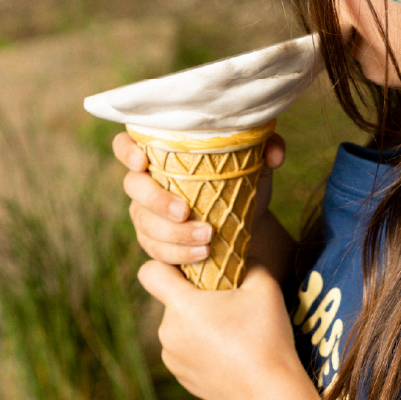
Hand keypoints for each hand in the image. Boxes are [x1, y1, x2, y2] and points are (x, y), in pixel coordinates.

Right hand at [114, 130, 286, 269]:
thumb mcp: (256, 161)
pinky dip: (179, 254)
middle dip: (156, 200)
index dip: (126, 151)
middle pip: (132, 187)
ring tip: (207, 238)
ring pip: (144, 223)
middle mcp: (146, 182)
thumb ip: (267, 147)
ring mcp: (146, 214)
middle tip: (185, 210)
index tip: (142, 161)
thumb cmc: (241, 180)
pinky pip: (156, 250)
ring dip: (174, 233)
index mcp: (160, 154)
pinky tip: (202, 254)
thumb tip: (274, 155)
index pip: (126, 145)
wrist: (246, 220)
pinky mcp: (155, 242)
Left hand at [137, 261, 300, 399]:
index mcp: (182, 305)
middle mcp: (167, 331)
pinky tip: (228, 353)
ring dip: (196, 325)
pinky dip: (200, 348)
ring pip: (178, 328)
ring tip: (230, 332)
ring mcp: (172, 357)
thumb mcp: (264, 287)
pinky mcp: (181, 377)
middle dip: (194, 298)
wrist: (268, 390)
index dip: (166, 265)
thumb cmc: (265, 336)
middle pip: (171, 301)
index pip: (150, 272)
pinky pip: (184, 351)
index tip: (192, 269)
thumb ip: (247, 262)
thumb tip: (239, 252)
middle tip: (227, 304)